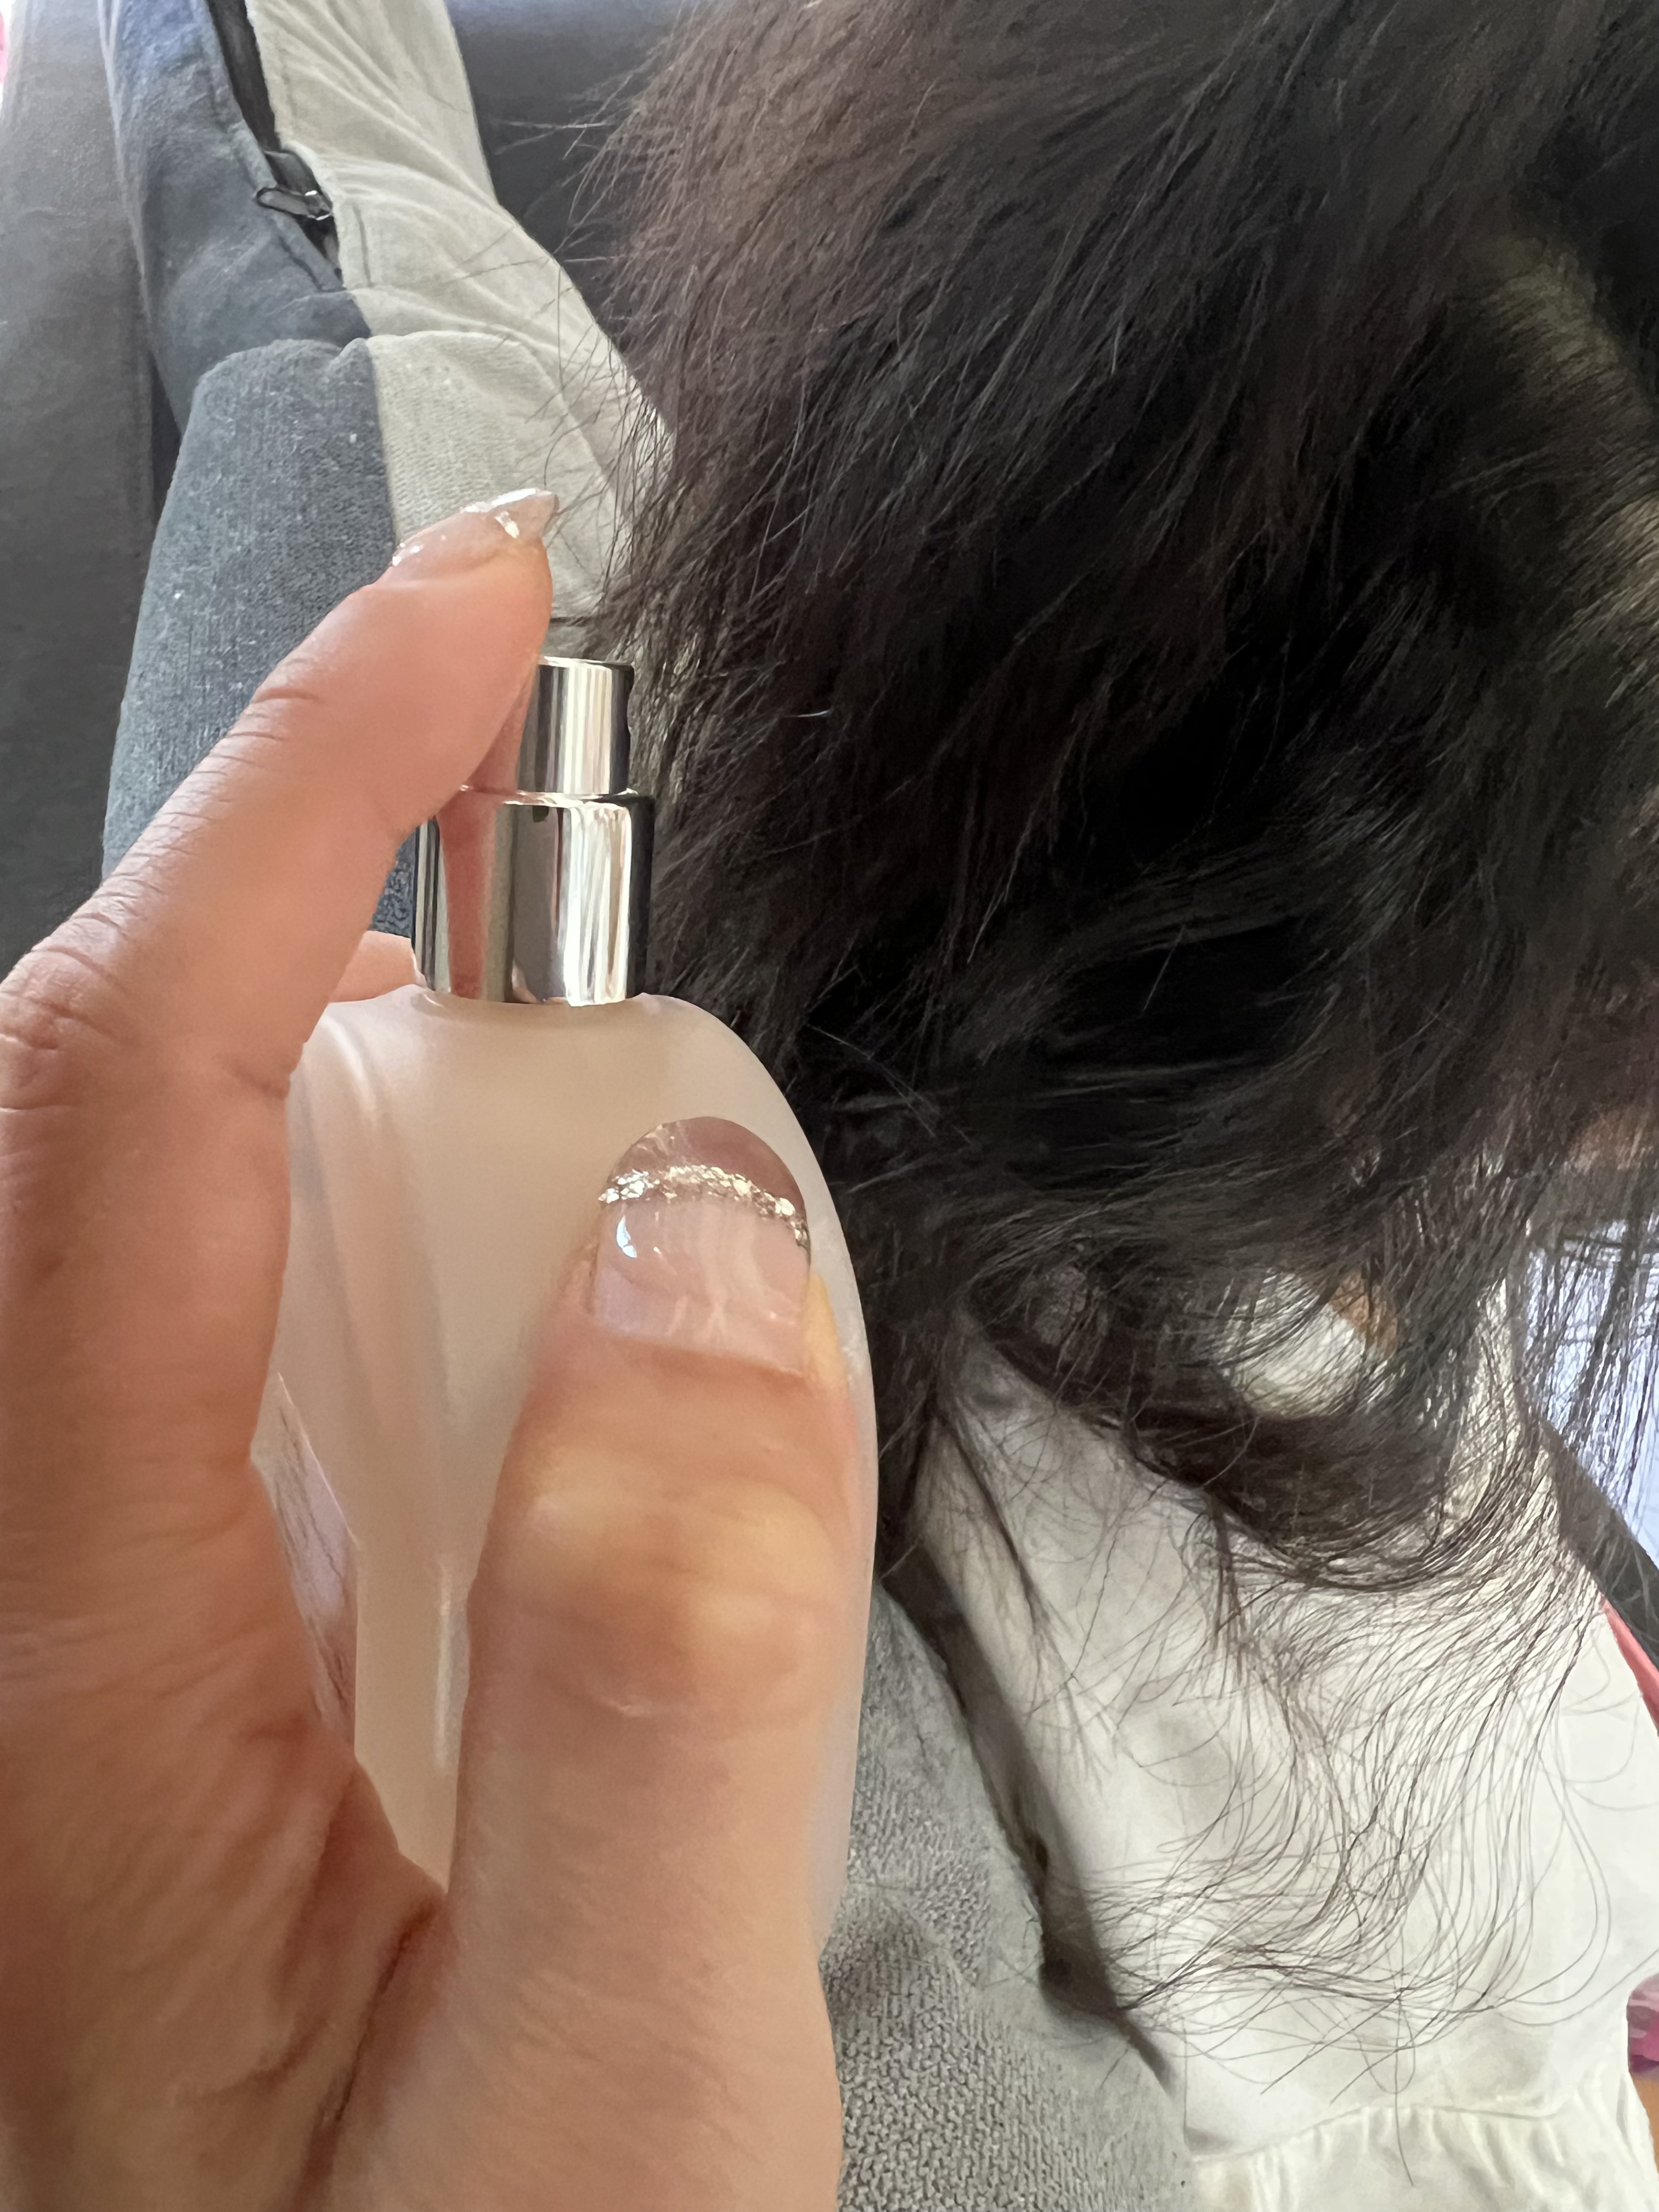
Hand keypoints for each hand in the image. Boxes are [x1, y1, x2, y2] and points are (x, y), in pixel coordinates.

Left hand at [0, 503, 859, 2209]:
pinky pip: (261, 1353)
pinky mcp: (169, 1651)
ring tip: (615, 1237)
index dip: (302, 792)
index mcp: (66, 1666)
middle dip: (372, 946)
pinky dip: (411, 1280)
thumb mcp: (611, 2105)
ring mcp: (89, 1616)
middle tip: (613, 974)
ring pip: (195, 1218)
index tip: (476, 602)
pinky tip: (553, 1397)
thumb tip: (705, 1243)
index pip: (125, 1080)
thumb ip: (670, 1667)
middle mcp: (26, 1594)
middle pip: (127, 1110)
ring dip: (406, 1130)